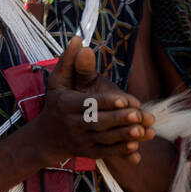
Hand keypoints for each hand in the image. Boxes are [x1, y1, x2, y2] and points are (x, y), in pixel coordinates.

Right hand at [30, 38, 155, 166]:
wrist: (46, 138)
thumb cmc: (56, 104)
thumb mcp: (57, 82)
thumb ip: (69, 61)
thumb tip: (78, 39)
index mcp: (65, 104)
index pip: (87, 103)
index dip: (106, 101)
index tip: (124, 98)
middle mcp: (71, 123)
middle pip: (98, 122)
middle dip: (119, 119)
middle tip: (139, 114)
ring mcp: (80, 140)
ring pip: (105, 139)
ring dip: (125, 135)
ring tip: (144, 130)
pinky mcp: (89, 152)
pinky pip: (107, 152)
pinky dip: (122, 152)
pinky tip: (137, 147)